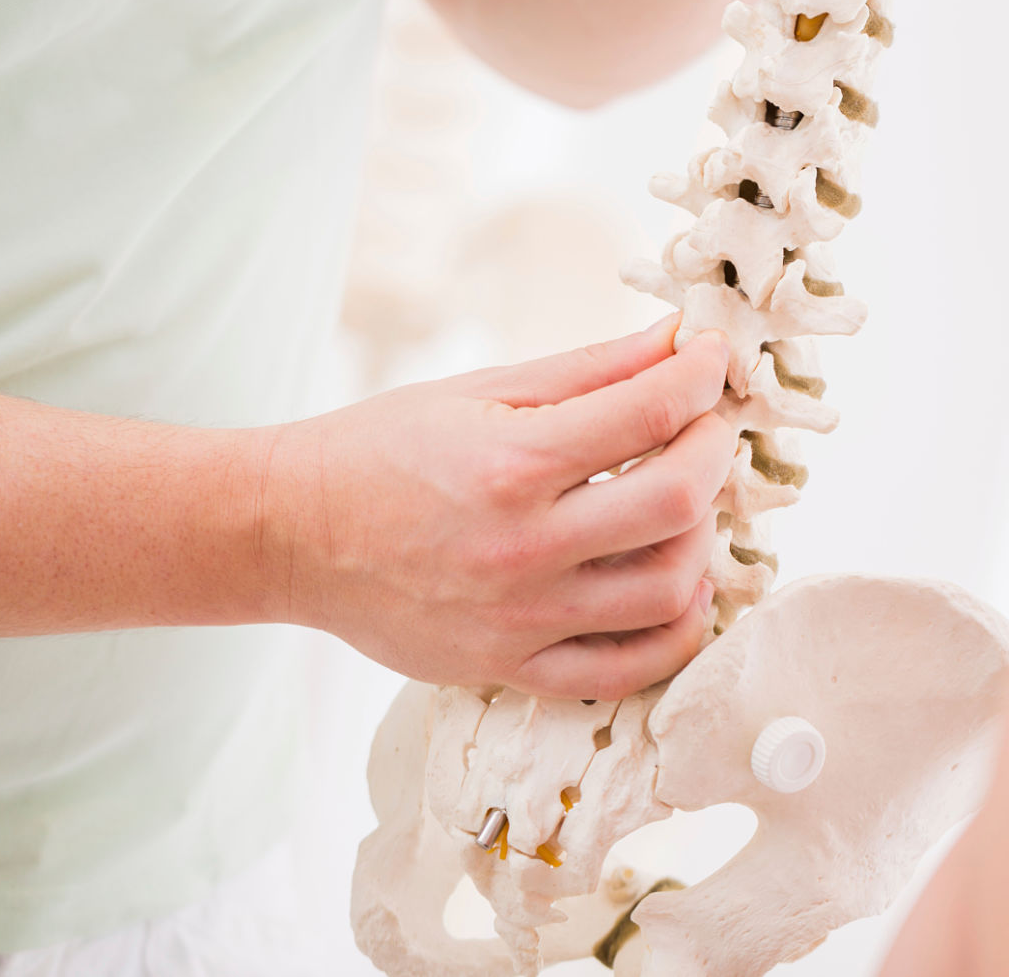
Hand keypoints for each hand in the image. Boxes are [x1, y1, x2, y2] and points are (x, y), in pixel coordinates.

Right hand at [270, 318, 736, 699]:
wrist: (292, 535)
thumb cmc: (383, 449)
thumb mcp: (482, 388)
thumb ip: (590, 369)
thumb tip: (677, 338)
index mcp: (512, 460)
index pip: (652, 412)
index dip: (702, 376)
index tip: (713, 360)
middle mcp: (522, 545)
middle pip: (678, 503)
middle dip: (716, 454)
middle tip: (707, 430)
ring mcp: (519, 617)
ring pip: (667, 592)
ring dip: (702, 541)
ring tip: (687, 506)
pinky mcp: (510, 667)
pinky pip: (625, 670)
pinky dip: (673, 632)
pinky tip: (674, 588)